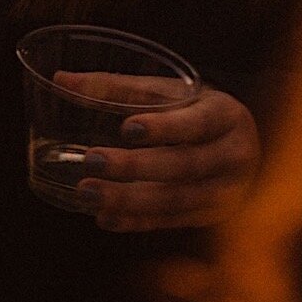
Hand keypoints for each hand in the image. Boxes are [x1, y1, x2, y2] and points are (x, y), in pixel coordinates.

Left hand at [57, 76, 260, 231]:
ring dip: (129, 200)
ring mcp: (224, 191)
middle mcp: (232, 156)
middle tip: (92, 159)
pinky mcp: (208, 216)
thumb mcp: (170, 92)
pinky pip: (170, 222)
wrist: (241, 147)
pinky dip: (135, 221)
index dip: (165, 128)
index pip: (197, 123)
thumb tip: (60, 80)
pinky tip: (105, 217)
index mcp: (225, 116)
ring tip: (87, 193)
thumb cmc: (195, 111)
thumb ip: (118, 87)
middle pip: (184, 166)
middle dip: (136, 167)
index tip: (127, 127)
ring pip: (176, 201)